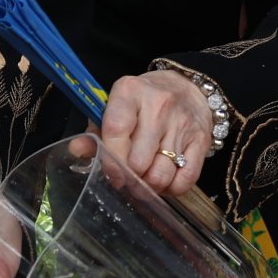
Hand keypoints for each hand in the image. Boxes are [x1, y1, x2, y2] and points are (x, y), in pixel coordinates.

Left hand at [100, 69, 212, 196]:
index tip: (111, 175)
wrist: (188, 88)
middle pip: (139, 161)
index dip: (110, 159)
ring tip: (144, 179)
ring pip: (160, 175)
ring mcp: (182, 124)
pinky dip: (171, 189)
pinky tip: (164, 180)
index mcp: (130, 92)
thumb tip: (77, 150)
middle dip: (130, 177)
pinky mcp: (201, 141)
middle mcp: (158, 106)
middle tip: (127, 177)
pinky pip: (184, 181)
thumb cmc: (144, 102)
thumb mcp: (117, 107)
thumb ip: (96, 130)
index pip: (116, 130)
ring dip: (149, 187)